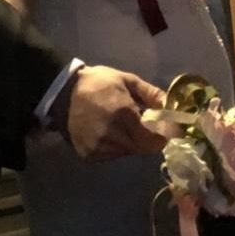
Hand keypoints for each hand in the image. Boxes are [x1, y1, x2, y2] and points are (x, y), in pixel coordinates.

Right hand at [50, 65, 166, 159]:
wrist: (62, 92)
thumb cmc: (97, 83)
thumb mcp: (125, 80)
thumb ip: (151, 94)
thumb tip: (171, 106)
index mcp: (123, 114)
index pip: (155, 140)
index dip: (161, 135)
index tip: (161, 128)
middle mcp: (112, 135)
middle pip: (141, 148)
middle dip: (145, 138)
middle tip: (138, 124)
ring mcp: (99, 148)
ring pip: (127, 152)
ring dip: (129, 142)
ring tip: (118, 125)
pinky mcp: (89, 155)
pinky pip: (111, 155)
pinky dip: (114, 146)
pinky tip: (104, 131)